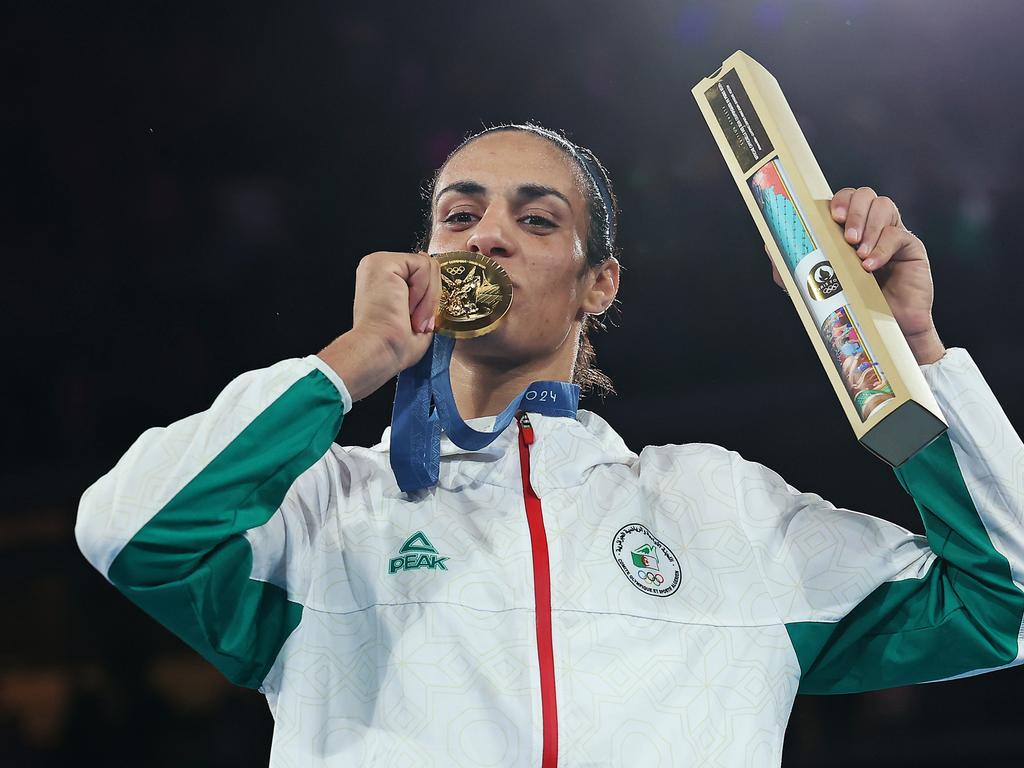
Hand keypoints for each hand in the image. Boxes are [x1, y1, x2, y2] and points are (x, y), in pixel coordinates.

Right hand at [318, 252, 441, 400]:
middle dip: (429, 298)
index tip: (417, 322)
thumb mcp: (418, 315)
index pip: (420, 273)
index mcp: (383, 280)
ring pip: (427, 266)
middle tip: (416, 321)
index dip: (429, 298)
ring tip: (410, 316)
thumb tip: (436, 277)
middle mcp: (377, 268)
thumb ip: (425, 291)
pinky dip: (422, 291)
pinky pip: (423, 266)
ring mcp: (378, 262)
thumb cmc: (393, 345)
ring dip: (426, 299)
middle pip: (426, 268)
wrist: (380, 352)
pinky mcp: (383, 262)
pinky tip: (406, 307)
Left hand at [766, 188, 945, 364]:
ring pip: (884, 205)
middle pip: (865, 194)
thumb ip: (791, 267)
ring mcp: (892, 233)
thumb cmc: (850, 305)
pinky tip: (870, 266)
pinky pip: (898, 234)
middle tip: (846, 236)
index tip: (832, 216)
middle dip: (853, 210)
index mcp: (847, 229)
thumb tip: (769, 245)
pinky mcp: (911, 247)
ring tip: (857, 253)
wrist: (883, 329)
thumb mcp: (813, 287)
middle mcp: (870, 226)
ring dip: (869, 226)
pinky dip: (882, 248)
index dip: (838, 200)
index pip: (844, 200)